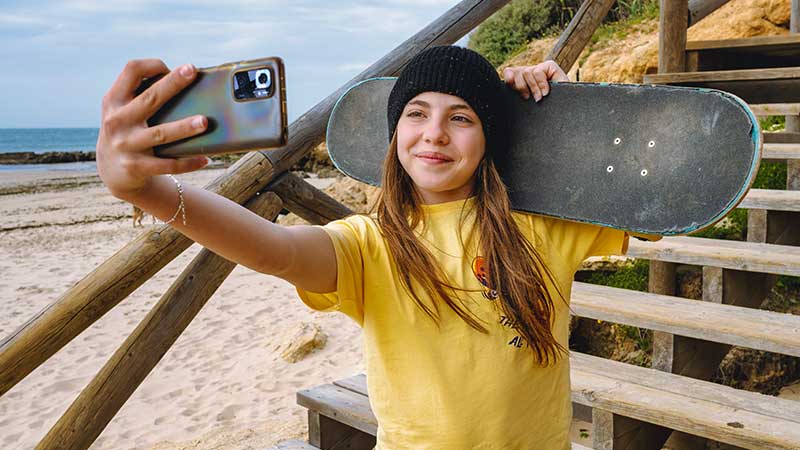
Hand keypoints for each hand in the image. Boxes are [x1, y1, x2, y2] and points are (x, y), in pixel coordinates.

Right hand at [96, 59, 209, 199]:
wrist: (111, 171)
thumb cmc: (127, 130)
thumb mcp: (123, 110)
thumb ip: (141, 95)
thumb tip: (185, 78)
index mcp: (114, 100)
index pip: (131, 70)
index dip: (152, 65)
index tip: (173, 68)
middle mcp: (117, 120)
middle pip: (149, 98)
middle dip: (172, 83)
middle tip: (192, 71)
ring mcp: (126, 144)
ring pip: (160, 134)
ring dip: (183, 127)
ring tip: (204, 122)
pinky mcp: (136, 167)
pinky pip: (167, 165)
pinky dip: (187, 162)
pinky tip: (204, 159)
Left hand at [502, 60, 568, 101]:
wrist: (564, 108)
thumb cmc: (544, 107)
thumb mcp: (526, 102)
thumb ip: (516, 91)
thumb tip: (508, 78)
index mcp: (520, 80)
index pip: (509, 73)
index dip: (509, 80)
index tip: (513, 90)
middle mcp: (529, 72)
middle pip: (517, 73)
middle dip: (521, 87)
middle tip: (527, 98)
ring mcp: (539, 68)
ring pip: (527, 72)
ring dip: (533, 87)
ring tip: (539, 98)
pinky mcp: (550, 66)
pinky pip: (539, 72)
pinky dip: (541, 84)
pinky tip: (545, 92)